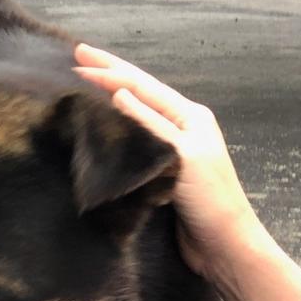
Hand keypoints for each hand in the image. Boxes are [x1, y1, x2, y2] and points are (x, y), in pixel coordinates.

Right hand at [74, 43, 264, 279]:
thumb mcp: (183, 155)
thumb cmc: (210, 199)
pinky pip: (131, 144)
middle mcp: (179, 127)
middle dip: (108, 73)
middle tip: (76, 54)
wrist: (223, 246)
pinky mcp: (158, 173)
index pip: (143, 86)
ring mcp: (168, 150)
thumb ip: (151, 125)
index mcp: (189, 116)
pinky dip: (112, 131)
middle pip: (138, 93)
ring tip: (82, 83)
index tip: (77, 59)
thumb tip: (119, 93)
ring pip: (132, 116)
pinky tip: (96, 127)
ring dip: (108, 99)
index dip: (110, 71)